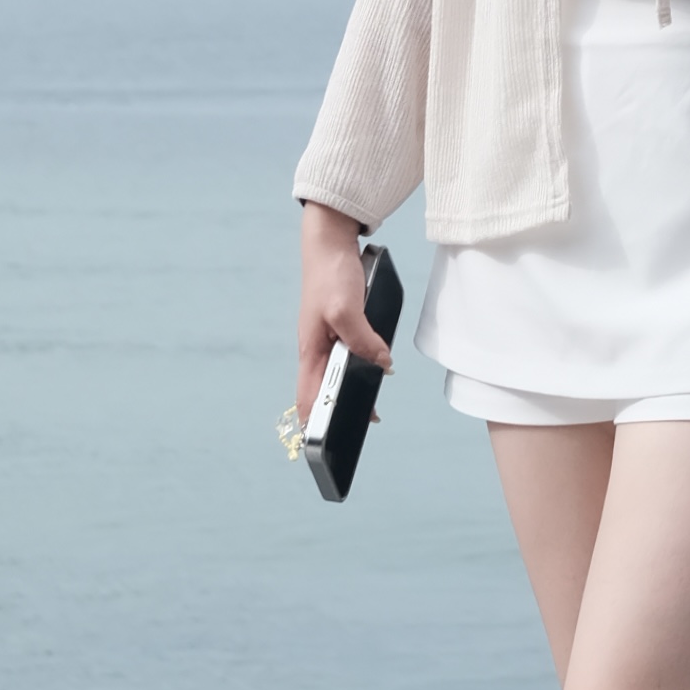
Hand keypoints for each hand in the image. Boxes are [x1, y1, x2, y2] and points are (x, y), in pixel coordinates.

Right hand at [295, 203, 391, 420]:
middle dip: (337, 412)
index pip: (308, 398)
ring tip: (370, 409)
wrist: (331, 241)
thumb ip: (361, 339)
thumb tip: (380, 365)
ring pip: (337, 374)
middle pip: (324, 391)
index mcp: (310, 351)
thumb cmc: (330, 273)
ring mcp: (327, 339)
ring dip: (351, 390)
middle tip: (362, 426)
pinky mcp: (340, 328)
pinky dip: (361, 368)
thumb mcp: (345, 308)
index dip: (314, 424)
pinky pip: (349, 356)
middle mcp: (316, 349)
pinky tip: (376, 371)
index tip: (323, 447)